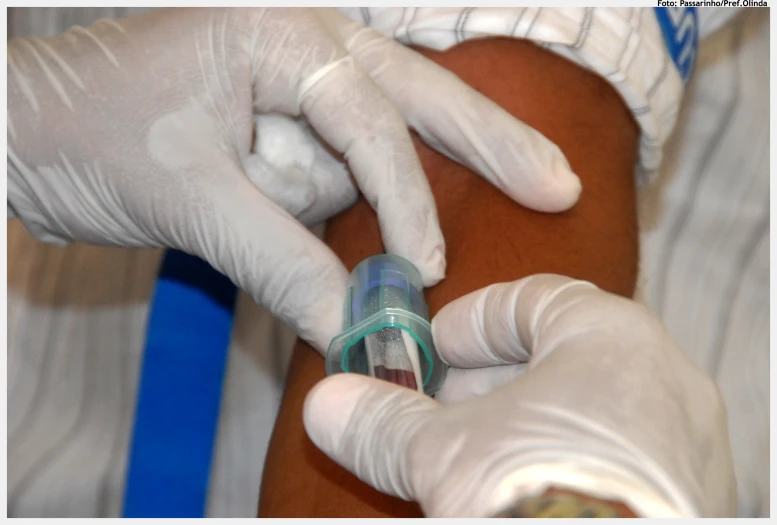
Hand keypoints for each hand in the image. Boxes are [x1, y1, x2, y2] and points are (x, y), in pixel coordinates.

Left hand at [7, 8, 579, 351]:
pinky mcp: (285, 131)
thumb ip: (280, 261)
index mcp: (282, 34)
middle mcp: (305, 48)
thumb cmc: (90, 133)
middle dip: (488, 142)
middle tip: (560, 181)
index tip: (423, 270)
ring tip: (213, 187)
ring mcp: (299, 89)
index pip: (372, 119)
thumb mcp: (190, 195)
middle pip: (421, 95)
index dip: (404, 197)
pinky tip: (252, 198)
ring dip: (312, 201)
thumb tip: (355, 328)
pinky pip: (328, 180)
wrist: (27, 134)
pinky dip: (322, 210)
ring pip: (357, 161)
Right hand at [303, 275, 736, 516]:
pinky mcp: (690, 498)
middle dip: (494, 380)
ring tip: (479, 457)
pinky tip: (529, 491)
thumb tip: (326, 406)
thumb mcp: (443, 453)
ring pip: (596, 409)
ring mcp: (687, 444)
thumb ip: (385, 421)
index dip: (475, 320)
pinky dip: (570, 462)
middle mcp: (666, 380)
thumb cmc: (536, 498)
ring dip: (530, 425)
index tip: (435, 345)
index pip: (536, 298)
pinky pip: (622, 457)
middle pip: (565, 354)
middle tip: (445, 409)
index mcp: (612, 336)